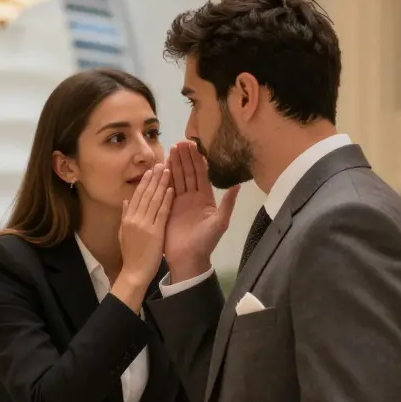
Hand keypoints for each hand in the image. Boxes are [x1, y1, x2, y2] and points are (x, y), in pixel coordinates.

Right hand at [118, 164, 172, 286]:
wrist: (135, 272)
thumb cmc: (131, 254)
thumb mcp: (123, 233)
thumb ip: (125, 216)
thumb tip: (126, 200)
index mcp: (128, 217)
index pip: (137, 195)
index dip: (144, 181)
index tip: (150, 170)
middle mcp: (135, 218)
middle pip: (145, 193)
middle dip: (153, 177)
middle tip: (160, 162)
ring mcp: (144, 224)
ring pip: (154, 199)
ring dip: (160, 183)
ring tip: (166, 169)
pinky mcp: (154, 231)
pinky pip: (161, 212)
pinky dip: (166, 200)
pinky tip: (171, 188)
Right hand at [165, 141, 239, 280]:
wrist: (188, 259)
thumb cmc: (205, 242)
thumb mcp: (220, 223)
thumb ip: (227, 204)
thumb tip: (238, 185)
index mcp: (205, 198)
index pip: (200, 174)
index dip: (197, 160)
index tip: (192, 146)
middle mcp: (192, 197)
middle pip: (188, 172)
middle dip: (184, 157)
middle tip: (179, 142)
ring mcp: (179, 202)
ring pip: (177, 178)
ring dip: (174, 164)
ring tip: (170, 149)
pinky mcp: (168, 208)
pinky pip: (166, 189)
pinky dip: (165, 178)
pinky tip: (162, 167)